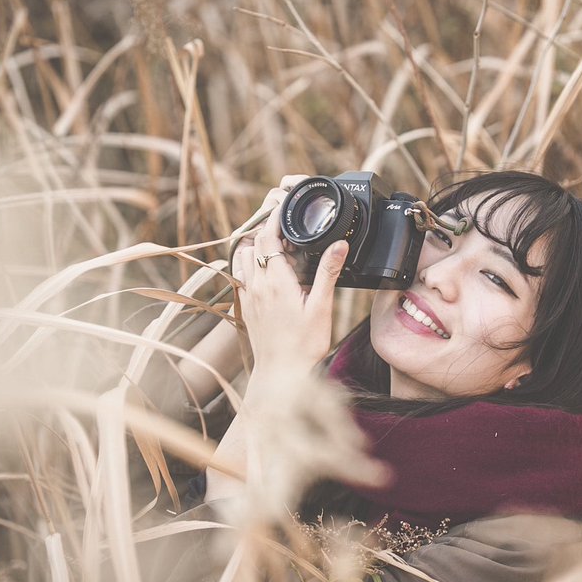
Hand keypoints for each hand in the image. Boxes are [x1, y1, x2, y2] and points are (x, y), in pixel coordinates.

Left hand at [233, 176, 348, 374]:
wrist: (281, 376)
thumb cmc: (304, 345)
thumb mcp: (322, 307)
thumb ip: (328, 273)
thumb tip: (339, 245)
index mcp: (275, 281)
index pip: (267, 235)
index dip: (274, 216)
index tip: (285, 204)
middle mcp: (256, 286)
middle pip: (253, 242)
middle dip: (266, 228)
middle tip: (286, 224)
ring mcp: (248, 297)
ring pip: (243, 258)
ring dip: (257, 247)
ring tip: (278, 246)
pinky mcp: (246, 308)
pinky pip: (242, 276)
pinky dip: (252, 265)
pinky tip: (269, 272)